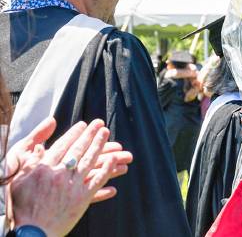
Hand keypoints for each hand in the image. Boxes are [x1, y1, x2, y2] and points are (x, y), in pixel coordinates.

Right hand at [9, 119, 132, 236]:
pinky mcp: (82, 199)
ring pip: (89, 162)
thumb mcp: (19, 181)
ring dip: (100, 146)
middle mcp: (60, 175)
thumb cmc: (22, 207)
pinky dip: (106, 170)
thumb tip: (39, 147)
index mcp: (44, 168)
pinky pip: (97, 181)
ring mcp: (73, 186)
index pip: (63, 146)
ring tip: (108, 135)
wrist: (31, 232)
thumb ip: (30, 162)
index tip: (84, 124)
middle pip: (78, 150)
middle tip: (100, 124)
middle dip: (90, 135)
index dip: (74, 134)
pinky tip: (114, 160)